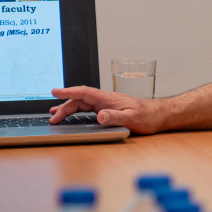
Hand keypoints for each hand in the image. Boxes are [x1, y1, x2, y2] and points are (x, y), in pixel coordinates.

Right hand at [48, 86, 164, 133]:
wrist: (159, 116)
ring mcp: (106, 104)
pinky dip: (77, 112)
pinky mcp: (109, 110)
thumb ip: (116, 117)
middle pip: (80, 100)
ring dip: (68, 109)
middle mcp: (106, 100)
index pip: (84, 92)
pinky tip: (71, 116)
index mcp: (109, 99)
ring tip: (55, 114)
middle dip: (64, 107)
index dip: (68, 92)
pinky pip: (88, 109)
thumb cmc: (148, 116)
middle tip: (53, 118)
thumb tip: (100, 116)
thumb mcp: (132, 119)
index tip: (55, 92)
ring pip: (83, 104)